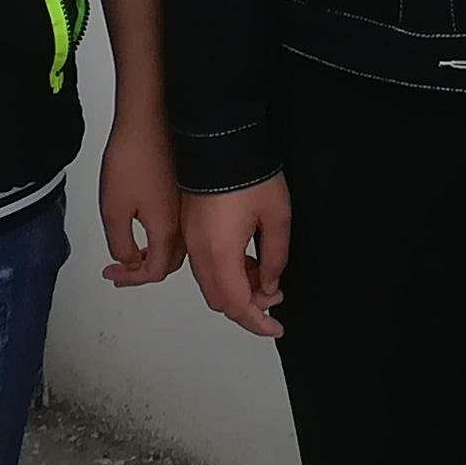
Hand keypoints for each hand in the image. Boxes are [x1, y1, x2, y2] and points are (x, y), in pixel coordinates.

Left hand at [98, 112, 185, 287]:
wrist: (152, 115)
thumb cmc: (134, 156)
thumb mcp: (114, 208)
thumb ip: (120, 242)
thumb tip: (127, 259)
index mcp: (167, 230)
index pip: (154, 271)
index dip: (132, 277)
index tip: (113, 272)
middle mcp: (184, 221)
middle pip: (169, 261)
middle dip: (144, 268)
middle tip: (121, 266)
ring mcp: (187, 204)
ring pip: (176, 242)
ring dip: (154, 250)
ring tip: (132, 247)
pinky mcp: (187, 188)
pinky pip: (178, 222)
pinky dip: (162, 232)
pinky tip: (146, 219)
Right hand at [187, 175, 290, 337]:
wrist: (216, 137)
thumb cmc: (247, 172)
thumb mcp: (276, 217)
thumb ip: (275, 257)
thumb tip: (269, 284)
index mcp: (219, 253)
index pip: (236, 305)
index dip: (257, 322)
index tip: (275, 327)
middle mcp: (199, 251)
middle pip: (219, 299)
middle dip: (247, 306)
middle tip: (274, 297)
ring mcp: (190, 238)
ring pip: (211, 282)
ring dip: (236, 288)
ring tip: (265, 275)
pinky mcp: (189, 226)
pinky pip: (205, 263)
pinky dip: (226, 271)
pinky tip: (247, 257)